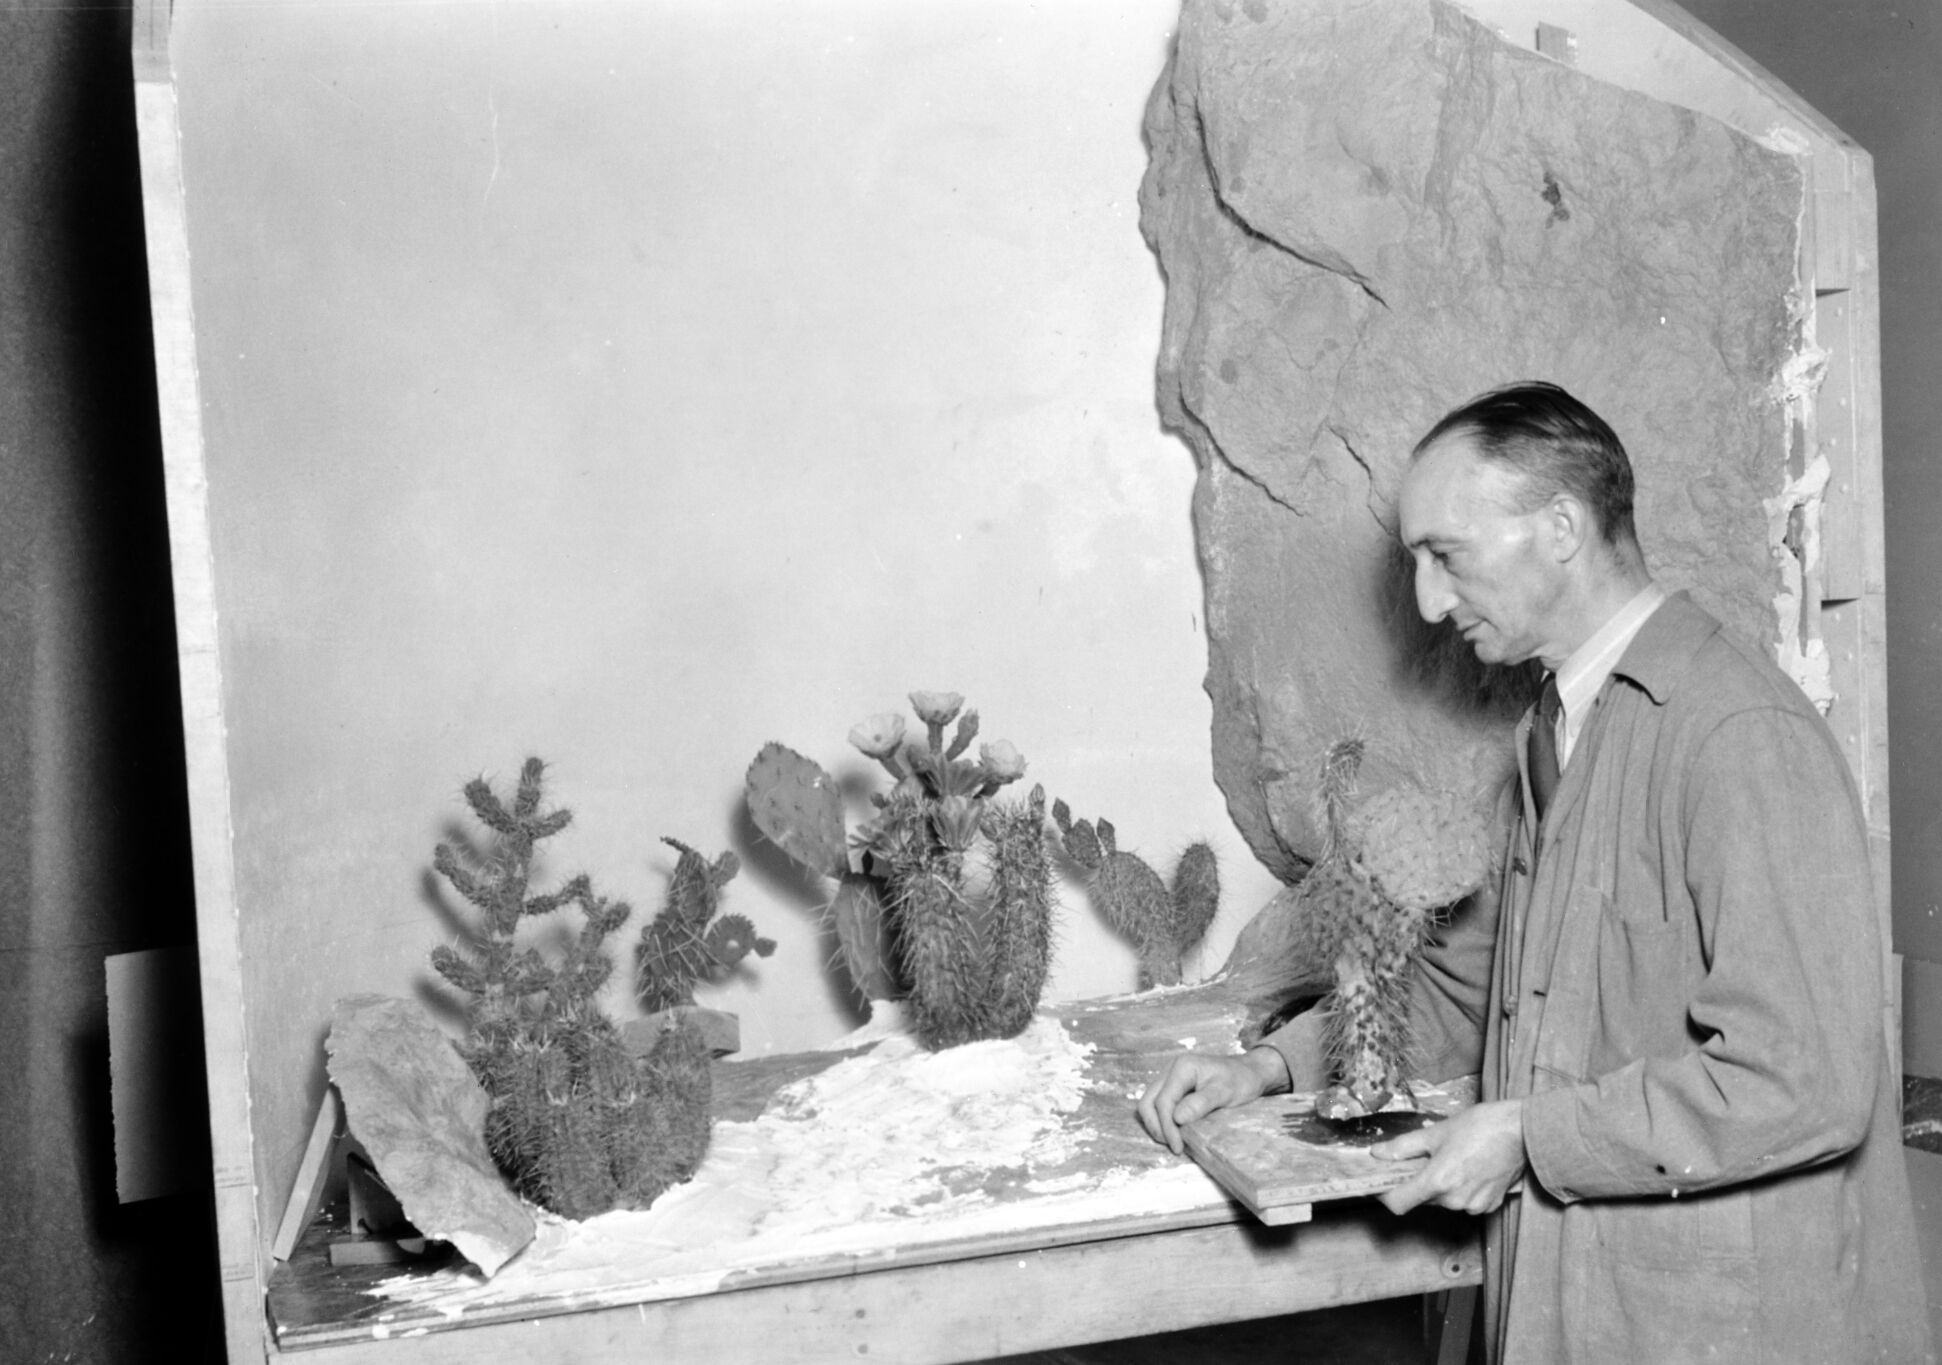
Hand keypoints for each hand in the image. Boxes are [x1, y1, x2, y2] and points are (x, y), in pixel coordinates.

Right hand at [1137, 1048, 1286, 1154]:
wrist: (1249, 1072)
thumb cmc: (1240, 1080)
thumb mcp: (1225, 1092)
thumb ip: (1201, 1103)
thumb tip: (1177, 1118)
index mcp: (1182, 1068)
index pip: (1164, 1100)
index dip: (1167, 1126)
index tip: (1177, 1147)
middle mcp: (1171, 1070)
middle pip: (1148, 1101)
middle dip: (1156, 1126)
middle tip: (1173, 1145)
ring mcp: (1170, 1079)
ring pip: (1149, 1103)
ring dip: (1156, 1124)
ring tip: (1172, 1141)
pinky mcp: (1173, 1088)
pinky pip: (1158, 1105)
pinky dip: (1161, 1120)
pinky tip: (1174, 1132)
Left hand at [1372, 1098, 1526, 1215]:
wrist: (1522, 1131)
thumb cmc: (1480, 1127)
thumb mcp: (1436, 1132)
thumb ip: (1403, 1147)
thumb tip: (1378, 1153)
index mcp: (1438, 1181)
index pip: (1398, 1204)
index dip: (1385, 1195)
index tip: (1382, 1183)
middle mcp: (1455, 1201)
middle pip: (1422, 1200)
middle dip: (1417, 1182)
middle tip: (1423, 1159)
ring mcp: (1473, 1206)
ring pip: (1443, 1201)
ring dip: (1440, 1186)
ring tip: (1452, 1160)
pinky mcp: (1489, 1206)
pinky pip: (1464, 1202)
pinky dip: (1460, 1189)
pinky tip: (1469, 1169)